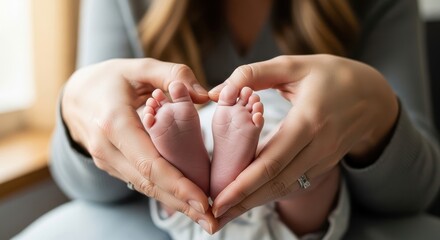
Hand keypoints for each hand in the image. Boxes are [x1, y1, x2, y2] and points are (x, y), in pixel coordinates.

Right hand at [62, 58, 215, 232]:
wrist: (74, 95)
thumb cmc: (109, 79)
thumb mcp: (138, 67)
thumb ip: (172, 75)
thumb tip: (203, 96)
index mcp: (114, 122)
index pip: (149, 162)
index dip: (177, 185)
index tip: (203, 201)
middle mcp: (107, 148)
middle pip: (148, 183)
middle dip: (181, 204)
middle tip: (212, 220)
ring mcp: (106, 160)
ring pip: (144, 187)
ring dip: (174, 203)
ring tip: (203, 216)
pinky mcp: (111, 165)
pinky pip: (139, 181)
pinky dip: (162, 192)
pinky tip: (184, 201)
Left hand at [208, 54, 398, 228]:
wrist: (373, 96)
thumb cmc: (331, 76)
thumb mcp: (293, 65)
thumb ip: (252, 74)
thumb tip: (217, 93)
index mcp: (309, 121)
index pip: (272, 161)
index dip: (244, 184)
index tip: (218, 199)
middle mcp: (318, 146)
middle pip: (276, 182)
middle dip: (243, 203)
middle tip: (214, 218)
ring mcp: (323, 160)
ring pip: (285, 188)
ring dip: (254, 204)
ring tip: (225, 216)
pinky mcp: (323, 166)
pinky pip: (294, 184)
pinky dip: (270, 194)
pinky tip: (249, 200)